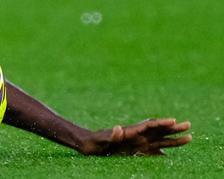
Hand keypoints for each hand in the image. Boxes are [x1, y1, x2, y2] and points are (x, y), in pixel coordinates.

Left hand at [77, 118, 191, 155]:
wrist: (88, 145)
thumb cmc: (95, 142)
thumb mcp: (102, 139)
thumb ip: (111, 135)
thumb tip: (118, 128)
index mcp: (131, 131)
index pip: (149, 125)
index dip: (161, 123)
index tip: (174, 120)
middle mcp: (137, 135)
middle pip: (159, 130)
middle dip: (173, 128)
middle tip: (189, 125)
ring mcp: (138, 143)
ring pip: (159, 140)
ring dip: (173, 139)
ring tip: (189, 137)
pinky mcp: (135, 150)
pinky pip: (152, 151)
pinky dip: (162, 153)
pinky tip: (170, 156)